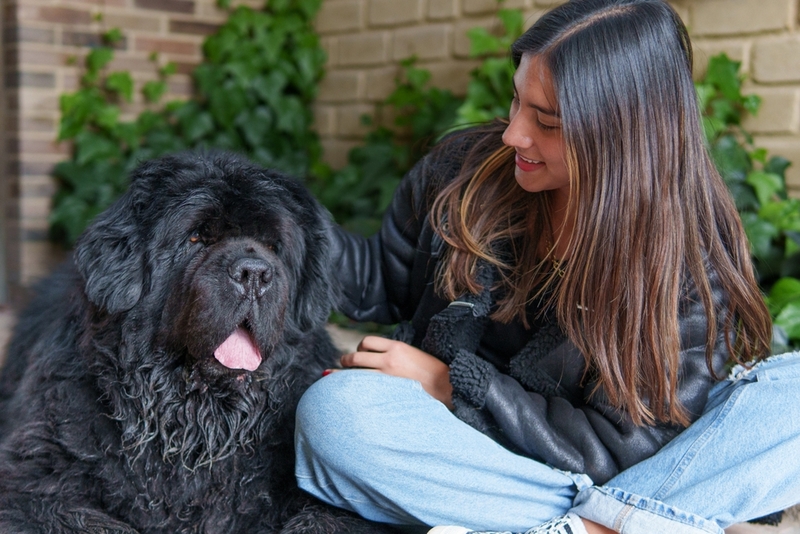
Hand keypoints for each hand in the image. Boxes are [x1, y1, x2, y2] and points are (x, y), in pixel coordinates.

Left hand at [338, 336, 453, 408]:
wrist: (445, 385)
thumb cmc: (431, 371)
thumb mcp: (412, 353)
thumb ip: (394, 354)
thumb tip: (376, 358)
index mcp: (396, 347)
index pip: (367, 342)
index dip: (359, 347)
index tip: (358, 353)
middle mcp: (388, 359)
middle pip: (356, 357)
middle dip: (346, 360)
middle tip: (342, 364)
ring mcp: (386, 376)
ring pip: (356, 374)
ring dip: (344, 376)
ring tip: (339, 379)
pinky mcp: (387, 391)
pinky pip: (364, 388)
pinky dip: (354, 388)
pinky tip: (348, 392)